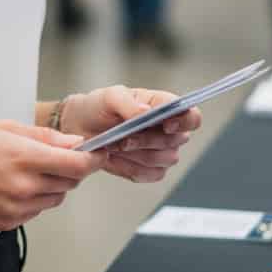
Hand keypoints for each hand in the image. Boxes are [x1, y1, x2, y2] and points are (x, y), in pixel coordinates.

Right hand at [0, 121, 103, 229]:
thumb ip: (44, 137)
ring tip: (28, 171)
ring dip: (53, 186)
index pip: (76, 166)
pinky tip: (14, 186)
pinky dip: (34, 200)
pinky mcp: (7, 223)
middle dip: (70, 170)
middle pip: (69, 184)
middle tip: (55, 157)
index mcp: (24, 157)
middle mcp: (23, 186)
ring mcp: (16, 209)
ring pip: (55, 200)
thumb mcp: (4, 127)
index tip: (97, 155)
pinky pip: (35, 212)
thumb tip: (74, 143)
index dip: (92, 160)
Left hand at [60, 86, 201, 183]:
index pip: (191, 116)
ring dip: (137, 153)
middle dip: (147, 139)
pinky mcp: (151, 170)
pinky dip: (131, 167)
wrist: (80, 129)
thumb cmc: (98, 108)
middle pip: (176, 141)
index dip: (184, 121)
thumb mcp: (109, 97)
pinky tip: (116, 157)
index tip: (166, 124)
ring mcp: (162, 151)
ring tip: (115, 144)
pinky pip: (151, 174)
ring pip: (164, 159)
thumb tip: (146, 111)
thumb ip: (128, 103)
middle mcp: (168, 130)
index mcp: (163, 107)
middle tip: (124, 135)